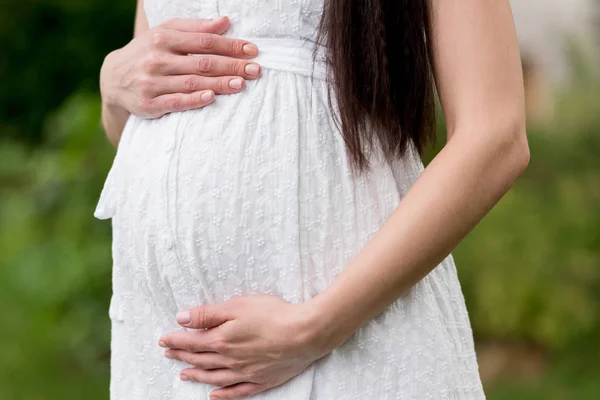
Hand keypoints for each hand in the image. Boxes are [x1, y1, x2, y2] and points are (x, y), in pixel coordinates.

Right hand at [100, 16, 260, 118]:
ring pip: (191, 82)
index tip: (252, 50)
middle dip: (231, 65)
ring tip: (241, 84)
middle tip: (255, 70)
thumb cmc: (148, 52)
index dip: (230, 45)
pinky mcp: (148, 104)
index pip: (204, 41)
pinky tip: (211, 97)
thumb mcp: (166, 33)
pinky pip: (175, 102)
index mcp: (163, 38)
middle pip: (202, 62)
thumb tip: (225, 22)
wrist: (113, 78)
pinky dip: (193, 99)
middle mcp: (157, 59)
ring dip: (219, 84)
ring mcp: (151, 82)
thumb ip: (195, 28)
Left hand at [159, 295, 325, 399]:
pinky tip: (214, 395)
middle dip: (182, 356)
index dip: (175, 341)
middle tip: (169, 355)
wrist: (304, 334)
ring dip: (196, 376)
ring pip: (213, 377)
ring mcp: (245, 373)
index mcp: (222, 339)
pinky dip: (223, 395)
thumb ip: (208, 314)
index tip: (163, 340)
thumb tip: (181, 319)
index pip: (191, 342)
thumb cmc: (272, 315)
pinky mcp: (261, 381)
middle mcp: (229, 360)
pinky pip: (236, 392)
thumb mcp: (237, 306)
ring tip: (184, 375)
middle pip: (200, 359)